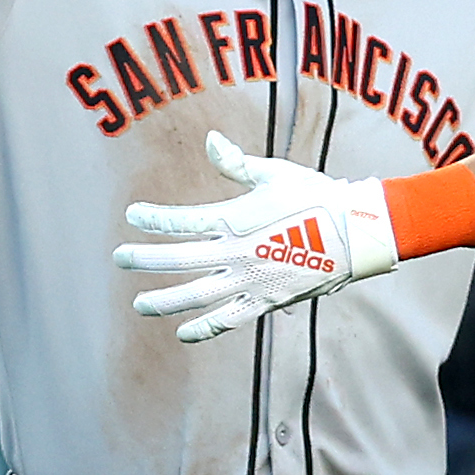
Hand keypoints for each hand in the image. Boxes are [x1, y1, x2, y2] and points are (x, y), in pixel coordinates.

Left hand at [113, 132, 398, 340]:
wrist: (355, 231)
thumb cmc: (316, 196)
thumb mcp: (275, 173)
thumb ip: (236, 163)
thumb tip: (209, 140)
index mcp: (235, 218)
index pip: (181, 220)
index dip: (152, 219)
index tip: (132, 216)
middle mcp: (236, 252)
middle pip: (179, 258)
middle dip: (145, 259)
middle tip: (119, 258)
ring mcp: (251, 280)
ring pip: (198, 295)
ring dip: (165, 300)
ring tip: (140, 305)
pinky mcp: (268, 300)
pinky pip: (230, 319)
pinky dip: (206, 328)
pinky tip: (183, 333)